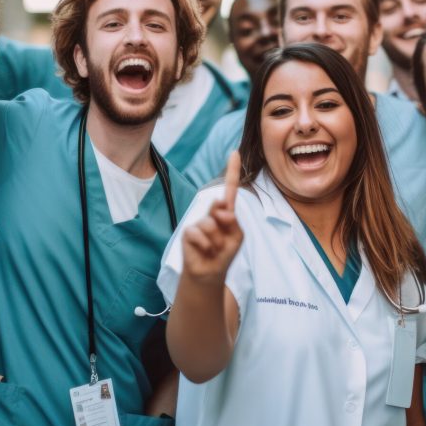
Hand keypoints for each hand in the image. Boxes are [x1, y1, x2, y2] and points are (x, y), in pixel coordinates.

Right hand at [182, 152, 242, 285]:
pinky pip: (201, 234)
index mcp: (226, 212)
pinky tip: (205, 251)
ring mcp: (199, 221)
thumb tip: (220, 207)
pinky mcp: (188, 231)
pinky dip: (207, 245)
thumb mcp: (236, 236)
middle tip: (223, 242)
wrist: (210, 272)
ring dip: (218, 241)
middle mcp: (212, 213)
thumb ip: (232, 220)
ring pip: (212, 224)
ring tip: (214, 248)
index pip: (230, 188)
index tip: (235, 152)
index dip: (232, 170)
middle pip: (222, 209)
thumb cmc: (224, 252)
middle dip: (226, 227)